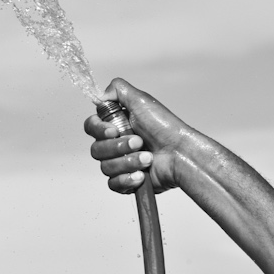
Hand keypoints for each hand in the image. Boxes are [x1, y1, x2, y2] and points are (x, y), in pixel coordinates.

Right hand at [83, 78, 191, 194]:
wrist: (182, 154)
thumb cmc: (166, 127)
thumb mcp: (142, 100)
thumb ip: (117, 89)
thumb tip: (101, 95)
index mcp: (116, 125)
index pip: (91, 127)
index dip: (98, 130)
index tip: (114, 130)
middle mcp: (115, 145)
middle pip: (96, 149)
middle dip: (118, 147)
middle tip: (140, 142)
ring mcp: (121, 163)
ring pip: (105, 167)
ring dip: (128, 162)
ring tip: (148, 158)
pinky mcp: (127, 181)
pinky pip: (113, 184)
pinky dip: (126, 179)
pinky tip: (141, 175)